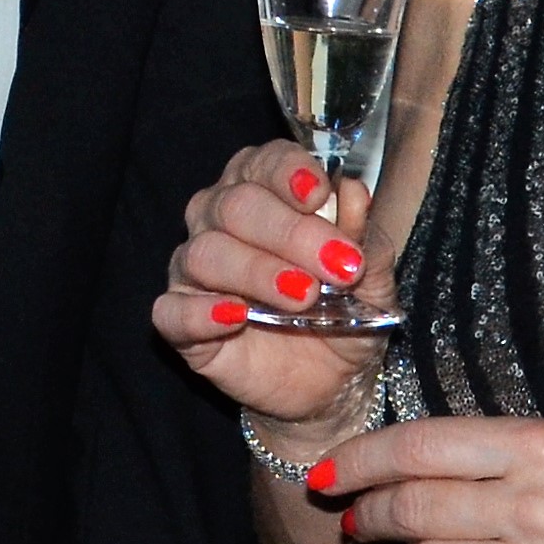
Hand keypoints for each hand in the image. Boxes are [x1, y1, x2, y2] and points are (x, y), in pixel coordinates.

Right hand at [154, 140, 384, 448]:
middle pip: (236, 205)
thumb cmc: (346, 312)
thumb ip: (364, 239)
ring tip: (305, 297)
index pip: (265, 163)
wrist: (332, 380)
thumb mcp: (372, 280)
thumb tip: (356, 193)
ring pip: (206, 253)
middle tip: (338, 267)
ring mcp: (194, 269)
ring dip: (258, 272)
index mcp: (266, 190)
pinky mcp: (179, 319)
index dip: (289, 173)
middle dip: (290, 233)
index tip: (320, 196)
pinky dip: (201, 312)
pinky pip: (172, 310)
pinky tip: (237, 317)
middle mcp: (220, 219)